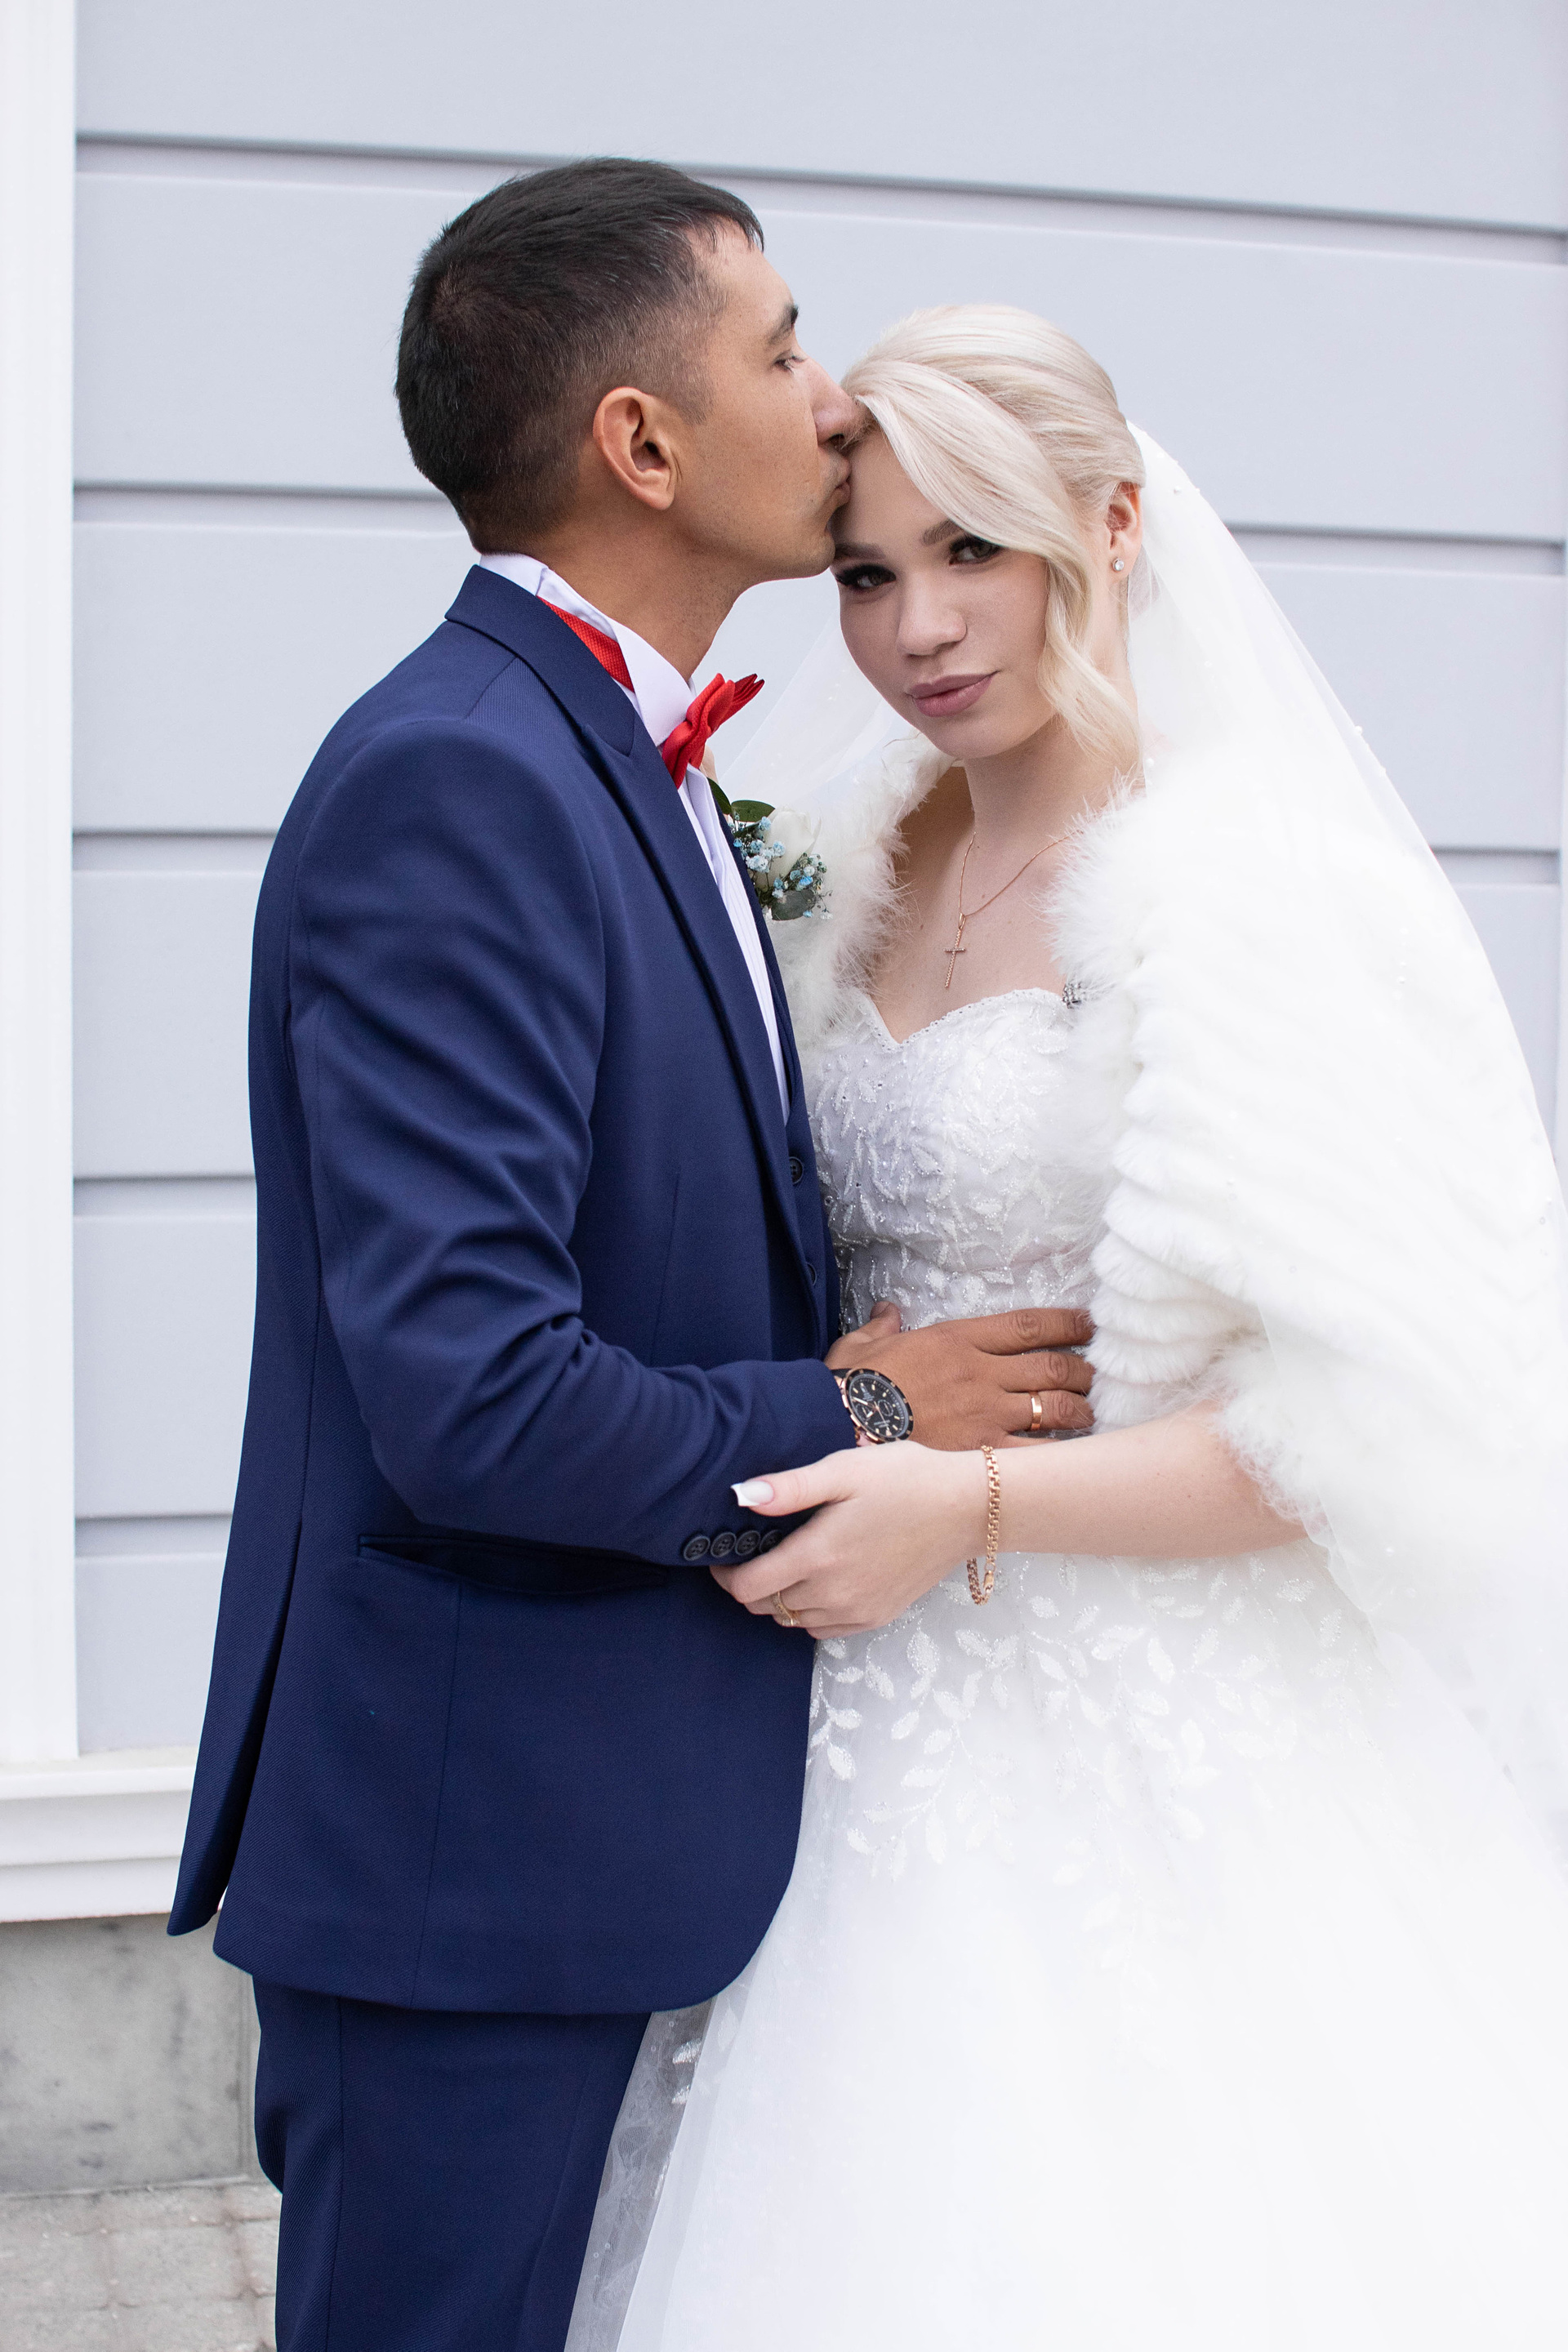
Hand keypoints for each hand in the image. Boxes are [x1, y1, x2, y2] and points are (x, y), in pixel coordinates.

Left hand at [715, 1443, 981, 1636]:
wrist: (967, 1509)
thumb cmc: (906, 1480)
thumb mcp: (844, 1469)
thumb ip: (789, 1488)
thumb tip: (740, 1495)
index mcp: (818, 1556)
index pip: (747, 1588)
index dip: (724, 1575)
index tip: (722, 1554)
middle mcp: (833, 1593)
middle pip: (766, 1607)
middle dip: (750, 1585)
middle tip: (755, 1553)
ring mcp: (856, 1611)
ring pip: (793, 1620)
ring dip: (780, 1599)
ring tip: (787, 1563)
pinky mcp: (877, 1617)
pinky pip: (823, 1629)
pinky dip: (810, 1613)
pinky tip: (820, 1582)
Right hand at [827, 1300, 1093, 1447]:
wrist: (836, 1425)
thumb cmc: (848, 1385)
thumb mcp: (863, 1344)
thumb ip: (883, 1326)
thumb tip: (888, 1312)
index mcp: (957, 1340)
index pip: (1028, 1325)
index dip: (1067, 1324)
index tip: (1089, 1326)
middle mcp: (981, 1374)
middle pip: (1052, 1367)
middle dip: (1082, 1372)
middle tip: (1095, 1377)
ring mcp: (985, 1414)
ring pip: (1053, 1408)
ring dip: (1079, 1411)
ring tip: (1090, 1415)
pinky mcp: (980, 1453)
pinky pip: (1034, 1454)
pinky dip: (1058, 1455)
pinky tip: (1072, 1458)